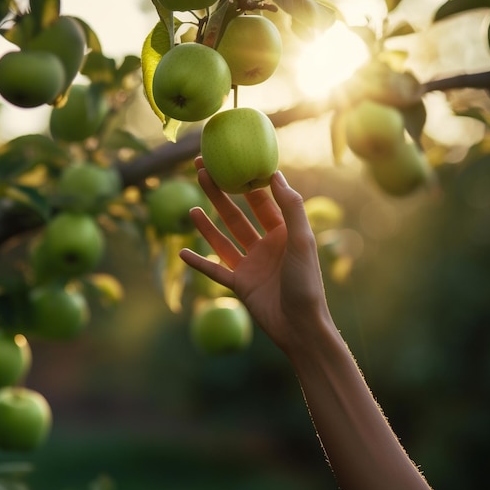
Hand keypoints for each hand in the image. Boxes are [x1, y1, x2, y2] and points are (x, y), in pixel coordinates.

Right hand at [179, 157, 330, 353]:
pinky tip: (183, 252)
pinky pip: (214, 270)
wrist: (301, 327)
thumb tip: (276, 173)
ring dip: (207, 226)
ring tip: (191, 209)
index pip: (261, 200)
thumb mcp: (303, 240)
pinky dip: (199, 262)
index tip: (230, 161)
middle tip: (201, 174)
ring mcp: (251, 266)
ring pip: (223, 241)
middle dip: (220, 195)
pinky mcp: (240, 285)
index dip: (245, 181)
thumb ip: (291, 207)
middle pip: (237, 215)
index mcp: (284, 232)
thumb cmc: (307, 282)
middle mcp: (266, 246)